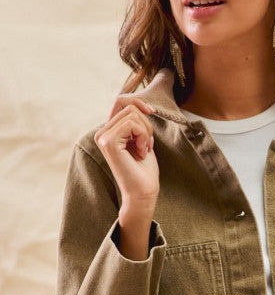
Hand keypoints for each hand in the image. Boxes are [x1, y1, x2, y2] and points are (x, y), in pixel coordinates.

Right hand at [94, 97, 158, 215]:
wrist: (143, 192)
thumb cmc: (144, 169)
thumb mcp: (142, 139)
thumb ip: (137, 123)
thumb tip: (141, 105)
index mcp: (108, 131)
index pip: (120, 101)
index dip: (138, 102)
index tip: (151, 111)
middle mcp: (102, 133)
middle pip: (129, 106)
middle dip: (146, 123)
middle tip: (145, 144)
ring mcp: (103, 137)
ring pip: (132, 114)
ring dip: (145, 131)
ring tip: (142, 150)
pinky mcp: (108, 142)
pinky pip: (132, 124)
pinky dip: (143, 136)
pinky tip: (140, 152)